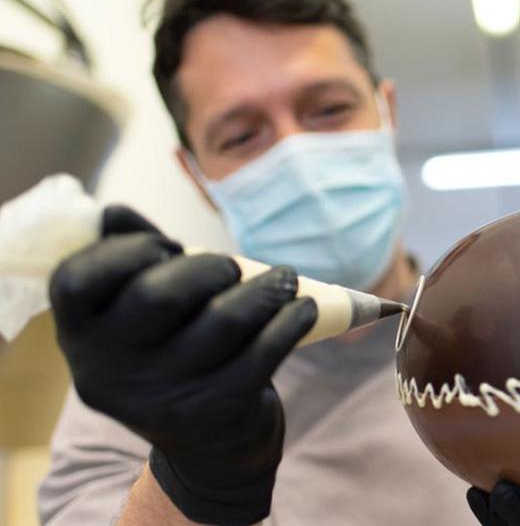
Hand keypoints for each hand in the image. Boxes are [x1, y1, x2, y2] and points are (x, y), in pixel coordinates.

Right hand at [50, 205, 316, 524]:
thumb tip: (113, 211)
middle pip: (160, 294)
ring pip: (224, 320)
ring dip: (266, 289)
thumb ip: (127, 259)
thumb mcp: (137, 318)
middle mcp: (110, 371)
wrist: (209, 448)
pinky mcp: (217, 410)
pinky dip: (291, 321)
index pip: (75, 281)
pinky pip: (264, 351)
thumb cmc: (171, 354)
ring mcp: (164, 396)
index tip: (166, 246)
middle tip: (231, 267)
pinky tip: (304, 308)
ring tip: (285, 280)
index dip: (125, 251)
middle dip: (207, 268)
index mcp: (79, 337)